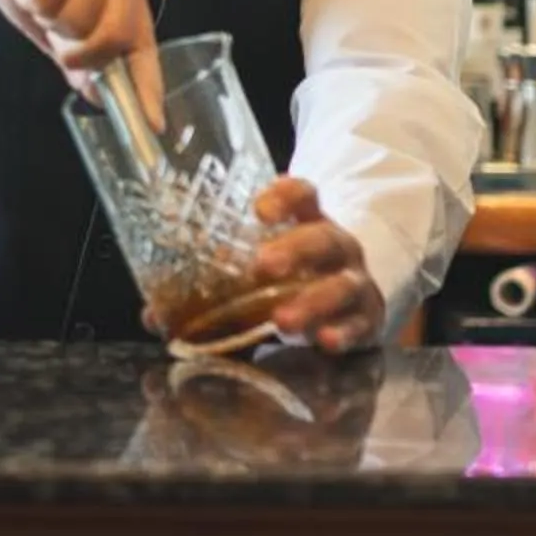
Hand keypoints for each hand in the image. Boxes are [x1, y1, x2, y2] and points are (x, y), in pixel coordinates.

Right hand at [0, 0, 156, 93]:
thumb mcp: (53, 21)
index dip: (146, 86)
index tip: (152, 124)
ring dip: (43, 13)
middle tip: (53, 21)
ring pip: (73, 21)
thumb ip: (76, 54)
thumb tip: (97, 94)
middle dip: (73, 46)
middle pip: (109, 40)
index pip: (142, 45)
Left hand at [246, 177, 385, 354]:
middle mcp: (338, 246)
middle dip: (294, 250)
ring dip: (312, 302)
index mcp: (310, 221)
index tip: (258, 210)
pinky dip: (343, 333)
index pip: (303, 195)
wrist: (355, 301)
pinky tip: (324, 340)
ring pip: (341, 286)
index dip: (285, 197)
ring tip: (281, 320)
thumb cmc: (297, 274)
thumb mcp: (270, 260)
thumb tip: (167, 300)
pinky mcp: (368, 319)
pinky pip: (358, 325)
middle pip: (323, 239)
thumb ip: (230, 267)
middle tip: (263, 264)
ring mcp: (356, 281)